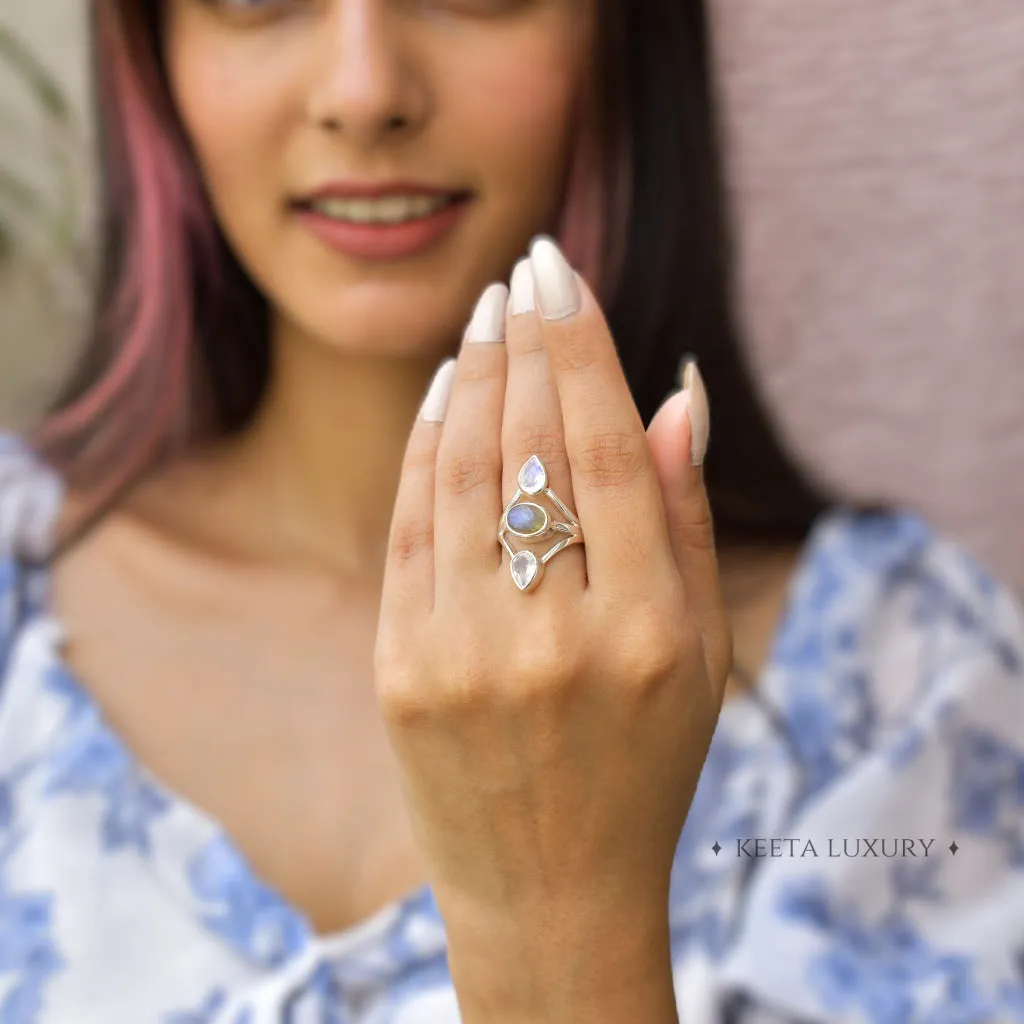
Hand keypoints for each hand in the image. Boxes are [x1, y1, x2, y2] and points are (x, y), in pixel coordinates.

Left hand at [374, 236, 730, 1018]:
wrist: (549, 888)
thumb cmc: (644, 767)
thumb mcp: (701, 657)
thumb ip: (685, 523)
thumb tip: (677, 393)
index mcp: (649, 634)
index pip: (611, 450)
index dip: (584, 350)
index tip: (567, 276)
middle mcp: (555, 638)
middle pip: (533, 447)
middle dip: (530, 341)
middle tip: (529, 272)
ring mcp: (464, 654)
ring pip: (463, 473)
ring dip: (475, 376)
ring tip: (489, 312)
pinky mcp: (401, 669)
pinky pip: (412, 526)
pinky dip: (426, 445)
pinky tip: (446, 389)